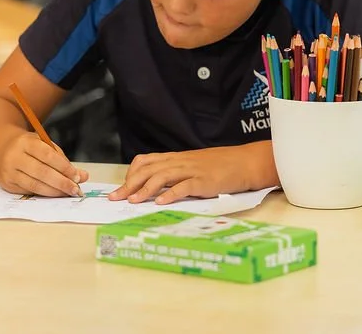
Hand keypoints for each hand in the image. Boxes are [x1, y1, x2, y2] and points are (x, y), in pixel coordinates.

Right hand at [0, 132, 89, 196]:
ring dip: (54, 191)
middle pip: (42, 172)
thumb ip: (62, 159)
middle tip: (76, 189)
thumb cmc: (28, 146)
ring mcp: (9, 172)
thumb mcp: (43, 144)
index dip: (64, 167)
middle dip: (61, 183)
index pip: (48, 155)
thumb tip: (82, 176)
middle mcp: (14, 156)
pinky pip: (28, 191)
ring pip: (34, 185)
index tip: (77, 176)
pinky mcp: (7, 184)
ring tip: (67, 193)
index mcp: (26, 142)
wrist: (0, 148)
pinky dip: (43, 194)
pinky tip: (54, 193)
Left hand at [108, 144, 270, 204]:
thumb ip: (176, 173)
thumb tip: (157, 188)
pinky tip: (160, 203)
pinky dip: (170, 194)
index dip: (131, 174)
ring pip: (161, 176)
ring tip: (133, 202)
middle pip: (148, 169)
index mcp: (176, 158)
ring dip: (145, 190)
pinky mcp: (203, 181)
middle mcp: (180, 162)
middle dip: (129, 184)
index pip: (145, 161)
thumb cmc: (220, 166)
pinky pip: (183, 187)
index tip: (122, 188)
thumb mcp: (194, 165)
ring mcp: (191, 171)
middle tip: (116, 198)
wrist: (245, 162)